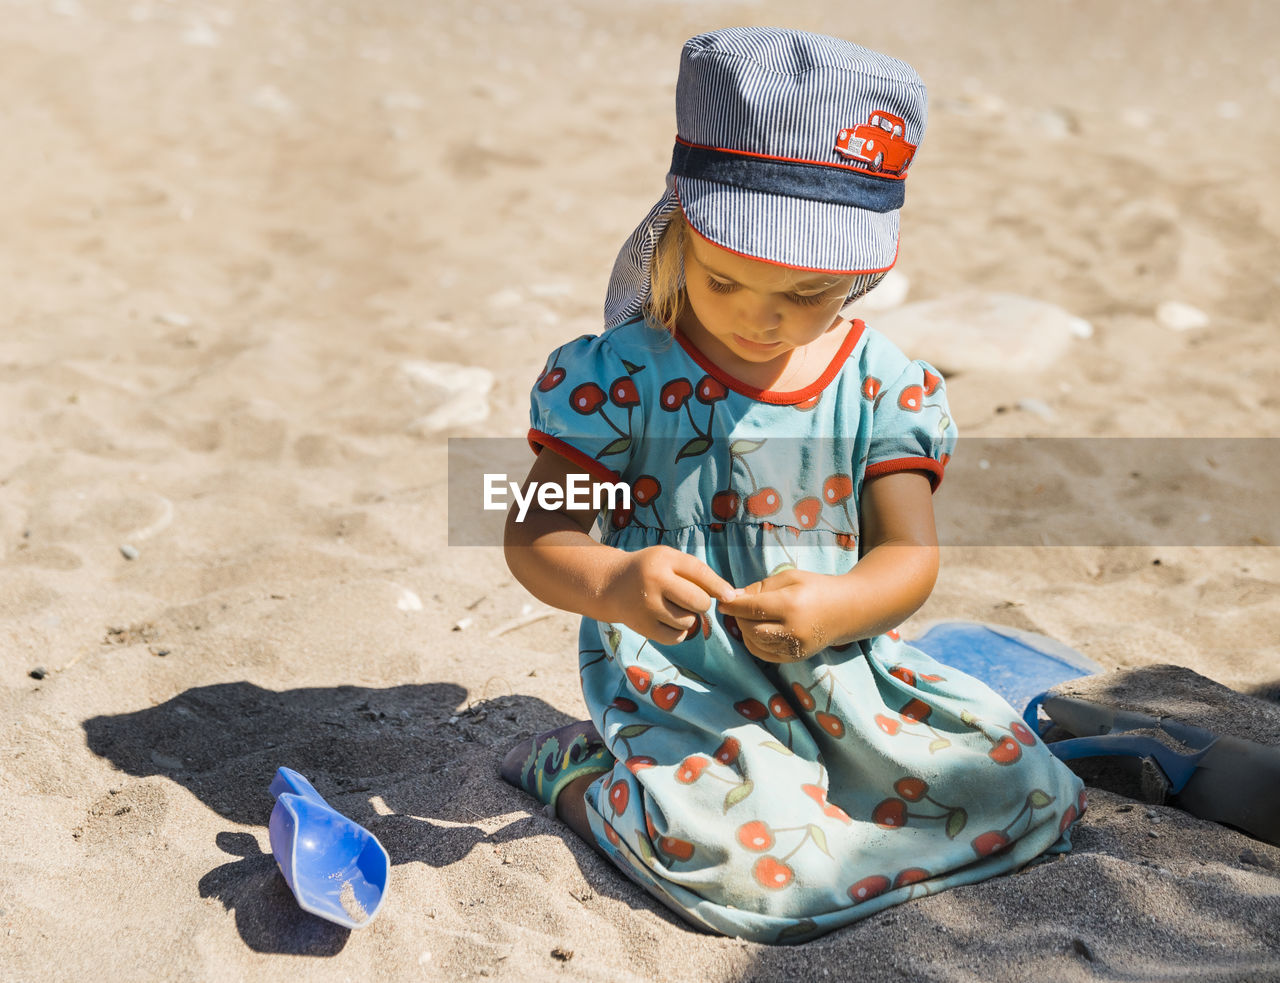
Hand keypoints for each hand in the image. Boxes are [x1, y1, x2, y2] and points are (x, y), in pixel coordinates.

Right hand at [603, 546, 737, 645]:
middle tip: (690, 599)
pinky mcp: (643, 627)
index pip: (699, 572)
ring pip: (689, 621)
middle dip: (702, 603)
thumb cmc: (650, 570)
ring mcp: (647, 606)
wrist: (611, 584)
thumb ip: (697, 573)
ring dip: (688, 618)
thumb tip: (731, 595)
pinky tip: (668, 621)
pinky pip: (676, 637)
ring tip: (674, 608)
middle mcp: (654, 581)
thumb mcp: (669, 560)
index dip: (718, 586)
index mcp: (663, 559)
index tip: (730, 596)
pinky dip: (678, 633)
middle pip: (699, 601)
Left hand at [717, 568, 847, 662]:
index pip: (751, 608)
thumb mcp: (789, 578)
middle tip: (737, 608)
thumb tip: (733, 598)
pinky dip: (755, 643)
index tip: (722, 601)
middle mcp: (792, 630)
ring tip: (748, 617)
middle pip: (750, 629)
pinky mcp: (795, 657)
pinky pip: (764, 654)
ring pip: (755, 643)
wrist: (848, 610)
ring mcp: (795, 647)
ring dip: (745, 630)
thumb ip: (760, 587)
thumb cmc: (817, 587)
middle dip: (738, 618)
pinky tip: (758, 630)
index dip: (732, 605)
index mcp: (791, 605)